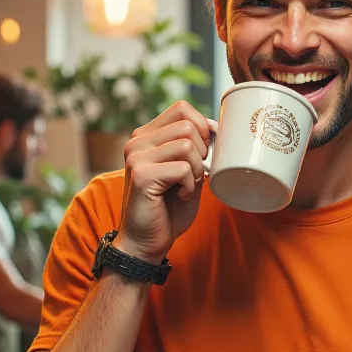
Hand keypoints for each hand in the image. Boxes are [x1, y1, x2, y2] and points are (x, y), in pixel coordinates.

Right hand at [117, 102, 215, 263]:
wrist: (147, 242)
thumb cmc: (169, 209)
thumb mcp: (186, 171)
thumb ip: (195, 148)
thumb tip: (215, 127)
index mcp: (146, 136)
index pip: (181, 108)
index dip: (203, 126)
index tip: (205, 152)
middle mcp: (136, 142)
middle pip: (188, 125)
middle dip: (202, 152)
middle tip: (194, 175)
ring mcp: (136, 157)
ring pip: (187, 144)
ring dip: (197, 169)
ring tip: (186, 186)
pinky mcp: (141, 175)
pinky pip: (183, 167)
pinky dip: (189, 185)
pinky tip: (179, 196)